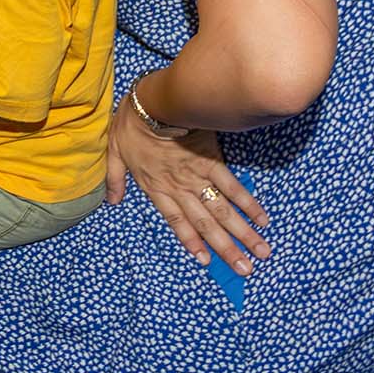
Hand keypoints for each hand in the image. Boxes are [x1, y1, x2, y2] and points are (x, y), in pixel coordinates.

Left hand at [106, 106, 271, 275]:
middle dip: (227, 249)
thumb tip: (111, 202)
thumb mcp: (114, 153)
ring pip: (223, 211)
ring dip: (243, 234)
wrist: (155, 103)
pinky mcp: (213, 161)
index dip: (192, 243)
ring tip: (261, 253)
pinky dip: (248, 204)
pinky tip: (262, 219)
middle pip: (206, 224)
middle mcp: (180, 189)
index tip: (207, 262)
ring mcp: (198, 177)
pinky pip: (232, 186)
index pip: (177, 223)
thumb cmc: (132, 125)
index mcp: (156, 189)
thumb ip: (114, 180)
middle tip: (246, 270)